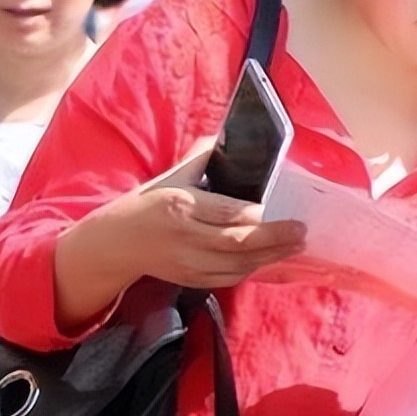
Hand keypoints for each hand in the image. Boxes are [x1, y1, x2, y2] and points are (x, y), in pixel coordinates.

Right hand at [103, 146, 306, 289]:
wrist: (116, 243)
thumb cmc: (148, 204)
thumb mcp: (171, 177)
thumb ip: (203, 158)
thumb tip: (232, 136)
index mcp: (180, 205)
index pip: (226, 212)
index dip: (258, 215)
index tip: (284, 210)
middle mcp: (184, 236)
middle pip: (236, 242)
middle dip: (273, 238)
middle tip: (300, 231)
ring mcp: (187, 262)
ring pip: (236, 264)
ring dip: (270, 256)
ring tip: (295, 245)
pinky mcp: (190, 279)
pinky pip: (228, 278)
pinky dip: (252, 269)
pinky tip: (270, 258)